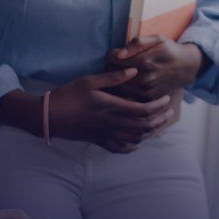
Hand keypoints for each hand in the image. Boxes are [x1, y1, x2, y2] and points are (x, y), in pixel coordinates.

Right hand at [48, 68, 173, 152]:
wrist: (48, 117)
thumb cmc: (68, 96)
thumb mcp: (89, 81)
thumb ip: (113, 78)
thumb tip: (134, 71)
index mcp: (111, 107)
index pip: (143, 110)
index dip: (158, 106)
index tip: (166, 99)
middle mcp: (111, 123)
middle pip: (143, 126)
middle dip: (160, 120)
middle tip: (170, 112)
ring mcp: (105, 134)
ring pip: (134, 138)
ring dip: (150, 132)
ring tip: (159, 123)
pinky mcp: (98, 140)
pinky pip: (119, 148)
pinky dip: (131, 146)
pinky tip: (137, 142)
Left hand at [104, 37, 203, 102]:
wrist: (186, 68)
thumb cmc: (168, 50)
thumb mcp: (156, 39)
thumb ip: (137, 43)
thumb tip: (119, 54)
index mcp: (145, 61)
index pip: (113, 59)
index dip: (111, 54)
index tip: (117, 53)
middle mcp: (145, 78)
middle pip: (112, 73)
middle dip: (111, 66)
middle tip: (119, 62)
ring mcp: (146, 91)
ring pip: (117, 86)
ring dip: (115, 78)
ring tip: (122, 71)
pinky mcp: (147, 98)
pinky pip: (126, 94)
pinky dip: (123, 88)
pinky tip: (128, 81)